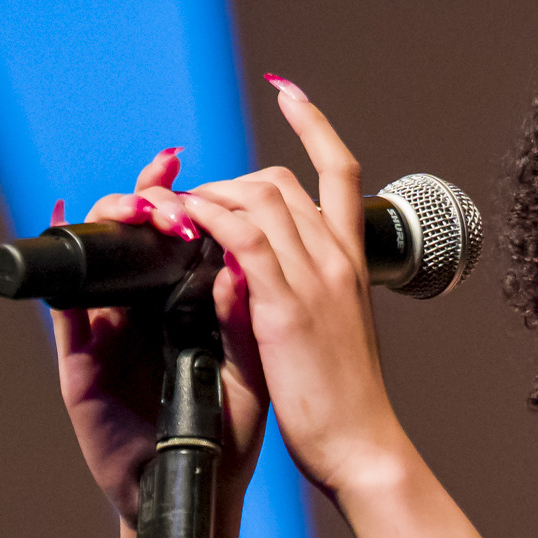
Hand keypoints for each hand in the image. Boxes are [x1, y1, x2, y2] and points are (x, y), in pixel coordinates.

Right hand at [50, 147, 269, 528]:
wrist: (198, 488)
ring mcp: (107, 332)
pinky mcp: (80, 364)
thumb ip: (245, 320)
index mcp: (185, 301)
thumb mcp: (249, 371)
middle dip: (140, 200)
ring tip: (132, 211)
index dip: (174, 195)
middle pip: (128, 236)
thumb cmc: (225, 433)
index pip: (173, 234)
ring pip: (94, 262)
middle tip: (163, 196)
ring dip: (106, 227)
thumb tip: (240, 260)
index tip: (183, 165)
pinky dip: (62, 283)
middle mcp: (142, 308)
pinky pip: (64, 315)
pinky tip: (68, 252)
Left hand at [164, 80, 409, 500]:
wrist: (364, 445)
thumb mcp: (335, 333)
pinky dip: (208, 218)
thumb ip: (309, 293)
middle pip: (280, 180)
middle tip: (191, 209)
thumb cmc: (346, 402)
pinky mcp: (286, 306)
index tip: (289, 92)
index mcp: (352, 263)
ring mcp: (314, 278)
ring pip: (257, 197)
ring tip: (173, 216)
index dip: (313, 125)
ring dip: (207, 196)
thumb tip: (271, 274)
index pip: (339, 171)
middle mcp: (336, 259)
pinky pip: (241, 237)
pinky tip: (183, 222)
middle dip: (226, 181)